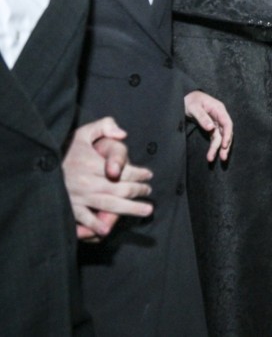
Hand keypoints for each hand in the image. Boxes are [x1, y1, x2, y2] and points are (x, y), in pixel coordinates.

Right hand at [63, 118, 152, 240]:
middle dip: (138, 191)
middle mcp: (86, 181)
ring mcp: (77, 196)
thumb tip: (123, 134)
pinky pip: (84, 218)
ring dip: (130, 209)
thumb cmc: (65, 147)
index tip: (149, 174)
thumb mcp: (83, 132)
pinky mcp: (68, 206)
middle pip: (120, 189)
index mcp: (91, 163)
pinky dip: (95, 225)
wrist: (38, 162)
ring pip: (109, 205)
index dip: (140, 173)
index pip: (124, 171)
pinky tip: (107, 229)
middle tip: (149, 191)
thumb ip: (105, 126)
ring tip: (146, 210)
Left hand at [184, 91, 233, 162]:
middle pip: (226, 132)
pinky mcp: (211, 127)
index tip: (224, 145)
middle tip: (223, 157)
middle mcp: (220, 116)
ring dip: (218, 148)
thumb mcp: (194, 107)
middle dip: (225, 145)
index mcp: (219, 109)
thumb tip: (211, 128)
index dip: (228, 134)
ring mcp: (216, 122)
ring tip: (212, 159)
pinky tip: (211, 154)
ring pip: (220, 137)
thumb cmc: (190, 100)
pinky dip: (214, 146)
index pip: (227, 123)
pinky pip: (215, 137)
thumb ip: (202, 117)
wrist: (185, 97)